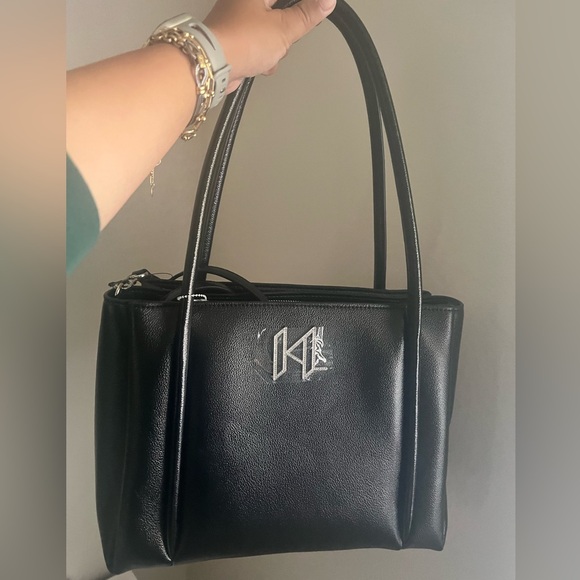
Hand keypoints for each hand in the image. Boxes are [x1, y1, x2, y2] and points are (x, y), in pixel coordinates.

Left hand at [204, 0, 335, 92]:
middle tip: (286, 36)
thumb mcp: (284, 28)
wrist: (213, 66)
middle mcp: (242, 1)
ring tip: (269, 52)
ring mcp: (235, 19)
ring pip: (268, 28)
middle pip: (277, 10)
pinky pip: (255, 43)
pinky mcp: (232, 38)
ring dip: (274, 45)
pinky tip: (261, 63)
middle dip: (286, 27)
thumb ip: (307, 15)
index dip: (301, 8)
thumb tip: (326, 2)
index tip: (313, 12)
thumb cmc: (241, 40)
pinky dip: (261, 55)